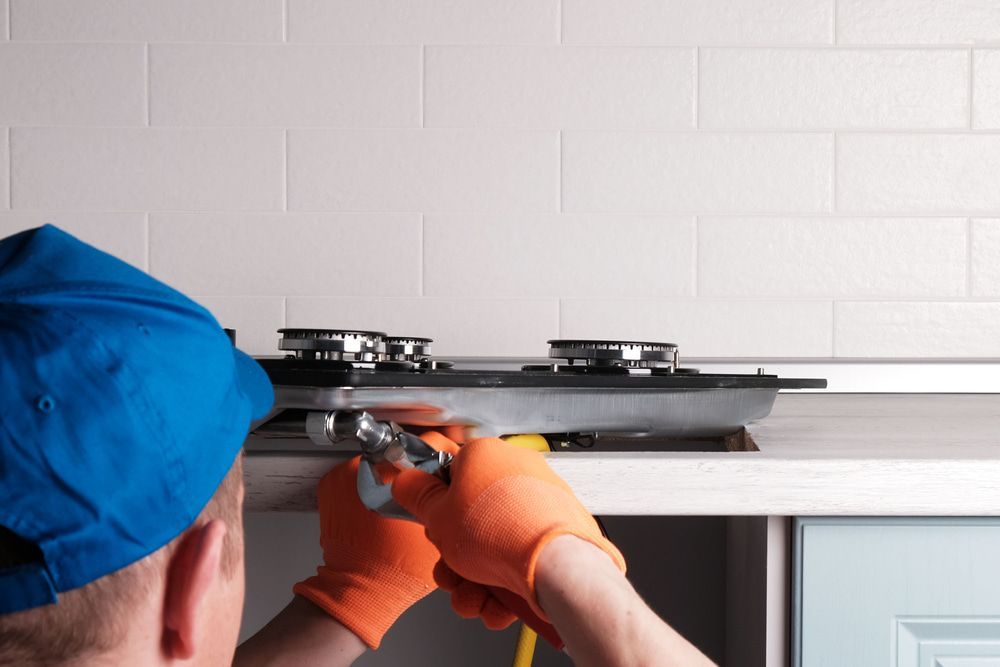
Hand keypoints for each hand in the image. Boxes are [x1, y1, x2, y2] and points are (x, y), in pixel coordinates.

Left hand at [292, 455, 439, 648]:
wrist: (357, 588)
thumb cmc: (398, 569)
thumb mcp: (440, 532)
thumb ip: (446, 499)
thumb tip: (453, 479)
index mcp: (403, 475)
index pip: (432, 441)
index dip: (445, 454)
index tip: (445, 465)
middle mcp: (372, 467)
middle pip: (404, 449)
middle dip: (415, 466)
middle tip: (420, 489)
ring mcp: (346, 473)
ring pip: (380, 460)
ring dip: (390, 474)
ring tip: (395, 501)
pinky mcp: (330, 483)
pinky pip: (357, 473)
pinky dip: (366, 483)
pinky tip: (374, 507)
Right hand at [391, 438, 625, 620]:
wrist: (556, 563)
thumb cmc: (503, 531)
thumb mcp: (437, 515)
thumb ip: (416, 496)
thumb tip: (405, 481)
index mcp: (486, 455)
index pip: (449, 476)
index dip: (436, 510)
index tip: (433, 528)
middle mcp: (515, 473)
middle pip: (470, 521)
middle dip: (454, 558)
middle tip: (451, 569)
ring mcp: (538, 505)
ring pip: (493, 548)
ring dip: (474, 582)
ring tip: (473, 595)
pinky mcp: (555, 535)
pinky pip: (519, 561)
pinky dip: (505, 588)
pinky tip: (497, 601)